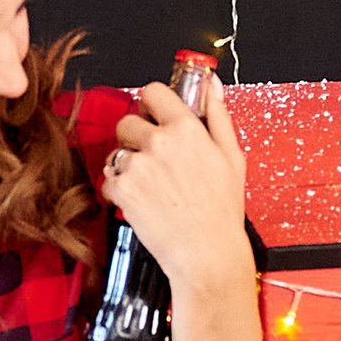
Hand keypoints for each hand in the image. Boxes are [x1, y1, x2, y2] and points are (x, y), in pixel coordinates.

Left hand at [101, 75, 250, 298]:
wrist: (207, 253)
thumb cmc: (222, 212)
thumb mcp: (231, 157)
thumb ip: (218, 116)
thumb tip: (213, 87)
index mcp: (187, 129)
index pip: (153, 92)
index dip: (152, 104)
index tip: (154, 115)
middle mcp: (159, 142)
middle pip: (127, 121)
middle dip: (136, 137)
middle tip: (152, 160)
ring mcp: (138, 165)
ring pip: (117, 152)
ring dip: (127, 165)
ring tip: (150, 186)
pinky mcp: (122, 189)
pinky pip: (109, 180)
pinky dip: (119, 191)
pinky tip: (142, 202)